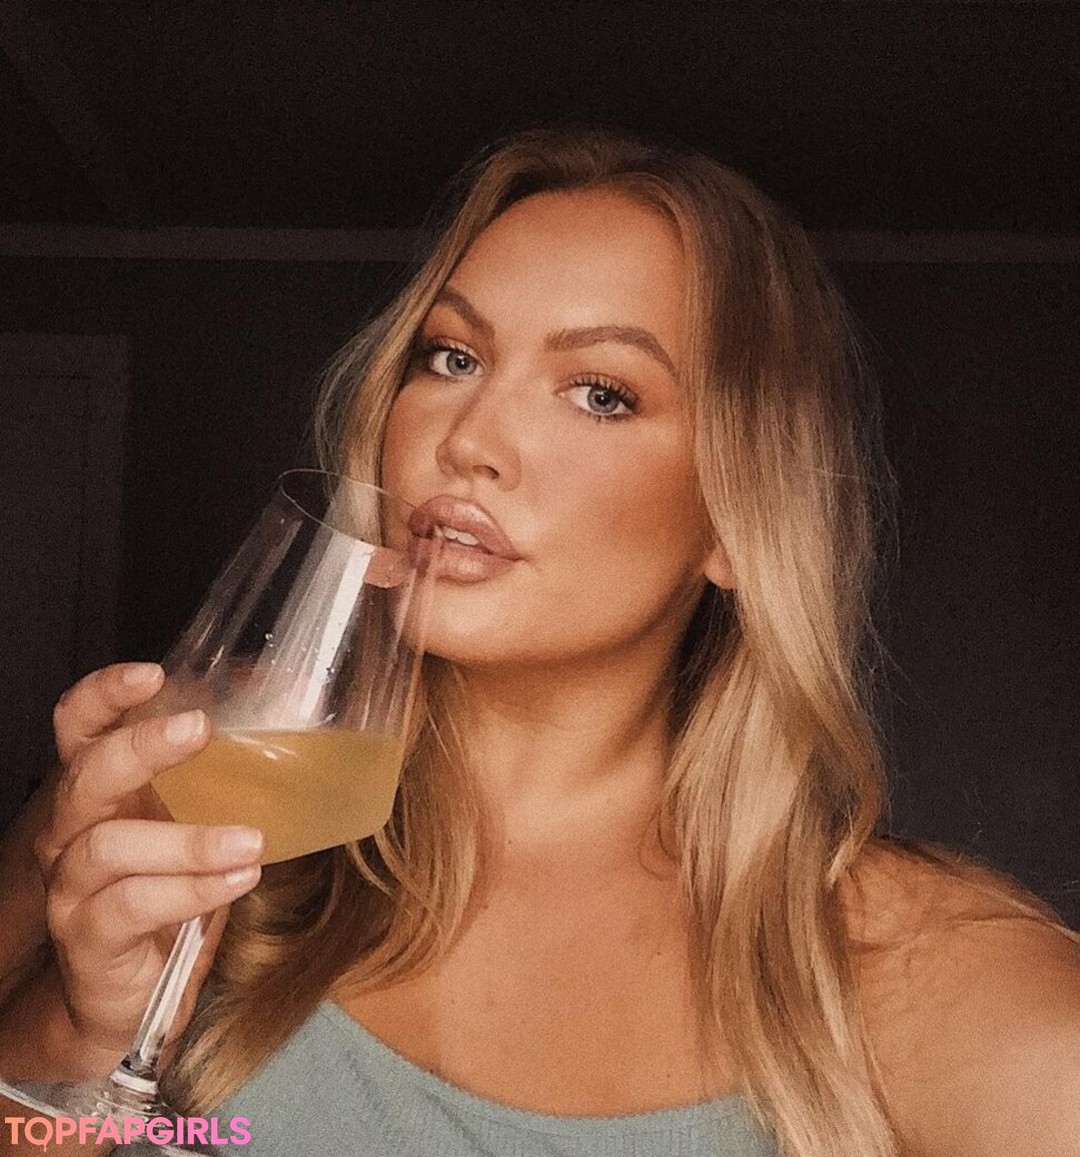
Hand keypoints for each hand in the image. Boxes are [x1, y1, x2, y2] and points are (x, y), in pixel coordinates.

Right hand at [32, 663, 263, 1051]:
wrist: (135, 991)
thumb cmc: (175, 887)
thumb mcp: (203, 820)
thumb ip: (229, 769)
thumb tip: (294, 702)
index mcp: (102, 789)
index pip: (78, 726)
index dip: (103, 694)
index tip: (152, 674)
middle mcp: (73, 831)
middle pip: (85, 775)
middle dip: (141, 747)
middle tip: (200, 730)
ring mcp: (73, 887)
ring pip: (109, 847)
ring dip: (187, 840)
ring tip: (251, 841)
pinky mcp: (89, 938)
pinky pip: (129, 907)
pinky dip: (188, 891)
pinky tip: (237, 882)